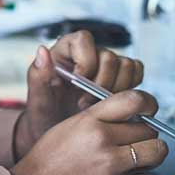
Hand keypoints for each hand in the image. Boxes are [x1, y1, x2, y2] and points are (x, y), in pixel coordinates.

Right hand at [10, 89, 167, 174]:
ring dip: (148, 158)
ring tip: (134, 160)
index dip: (148, 103)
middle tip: (135, 140)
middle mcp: (102, 141)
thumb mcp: (73, 124)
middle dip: (146, 135)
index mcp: (90, 120)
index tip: (149, 108)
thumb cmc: (52, 156)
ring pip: (154, 155)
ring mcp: (111, 167)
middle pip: (150, 131)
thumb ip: (102, 116)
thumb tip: (137, 114)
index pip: (133, 101)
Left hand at [13, 31, 144, 158]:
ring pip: (126, 65)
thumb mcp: (38, 99)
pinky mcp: (120, 79)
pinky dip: (131, 88)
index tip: (78, 83)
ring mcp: (106, 66)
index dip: (86, 61)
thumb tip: (42, 50)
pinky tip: (115, 104)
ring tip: (99, 106)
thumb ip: (38, 75)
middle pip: (109, 56)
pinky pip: (136, 72)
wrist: (60, 134)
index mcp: (66, 51)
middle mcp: (89, 54)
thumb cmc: (46, 115)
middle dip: (101, 83)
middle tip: (86, 103)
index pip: (84, 39)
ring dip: (117, 89)